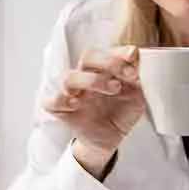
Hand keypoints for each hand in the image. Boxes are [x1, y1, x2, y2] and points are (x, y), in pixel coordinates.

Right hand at [42, 45, 145, 176]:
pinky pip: (52, 102)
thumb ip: (136, 76)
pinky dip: (62, 100)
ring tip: (114, 89)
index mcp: (102, 68)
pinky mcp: (61, 110)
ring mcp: (72, 92)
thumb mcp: (136, 92)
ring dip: (92, 80)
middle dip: (109, 62)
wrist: (112, 137)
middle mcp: (85, 76)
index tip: (134, 57)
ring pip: (70, 78)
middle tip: (129, 74)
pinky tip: (77, 103)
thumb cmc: (121, 111)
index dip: (119, 53)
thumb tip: (136, 55)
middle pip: (87, 57)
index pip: (105, 51)